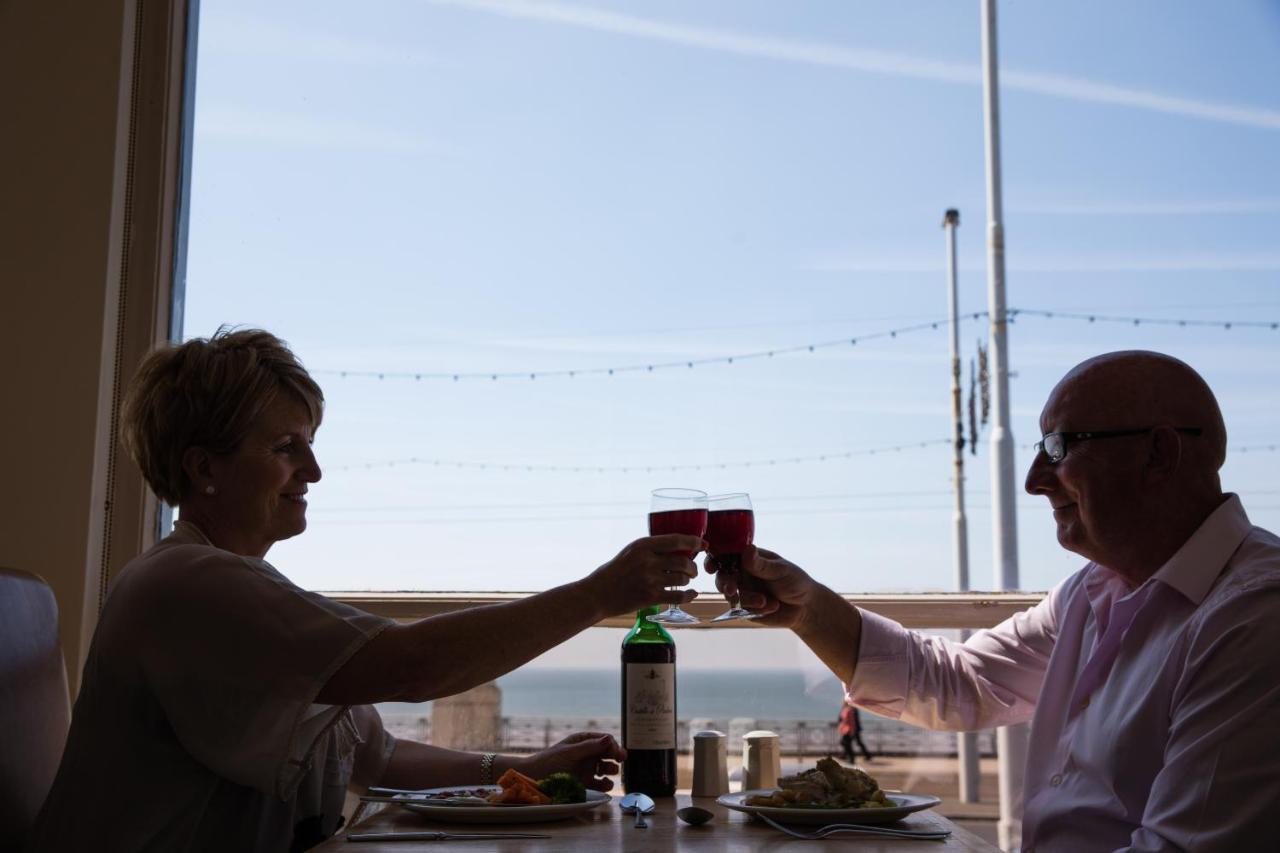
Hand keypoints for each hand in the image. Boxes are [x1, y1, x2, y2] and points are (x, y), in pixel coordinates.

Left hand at [519, 732, 625, 791]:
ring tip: (609, 773)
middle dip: (616, 755)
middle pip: (608, 753)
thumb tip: (609, 738)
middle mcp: (587, 754)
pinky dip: (605, 784)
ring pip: (606, 768)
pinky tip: (605, 784)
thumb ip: (590, 747)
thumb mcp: (570, 752)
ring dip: (611, 770)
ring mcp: (587, 768)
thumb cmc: (549, 762)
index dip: (612, 745)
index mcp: (583, 741)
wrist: (532, 780)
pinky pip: (600, 783)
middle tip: (621, 759)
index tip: (617, 753)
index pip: (604, 740)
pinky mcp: (585, 783)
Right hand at [582, 535, 701, 616]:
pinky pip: (678, 596)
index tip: (703, 544)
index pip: (675, 540)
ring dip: (688, 580)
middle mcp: (647, 561)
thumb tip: (679, 548)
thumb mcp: (630, 552)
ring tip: (685, 580)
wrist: (597, 594)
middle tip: (693, 569)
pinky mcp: (650, 597)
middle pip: (683, 561)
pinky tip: (692, 594)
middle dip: (693, 566)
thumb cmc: (614, 571)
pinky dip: (689, 595)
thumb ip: (651, 549)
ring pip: (682, 578)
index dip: (693, 542)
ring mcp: (649, 580)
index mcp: (642, 546)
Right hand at [705, 544, 817, 628]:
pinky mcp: (746, 610)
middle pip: (722, 576)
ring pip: (731, 595)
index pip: (726, 555)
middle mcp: (742, 574)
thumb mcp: (780, 570)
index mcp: (748, 559)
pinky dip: (757, 609)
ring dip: (746, 598)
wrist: (806, 607)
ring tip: (765, 602)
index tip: (711, 566)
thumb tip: (747, 550)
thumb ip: (761, 565)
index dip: (714, 559)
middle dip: (725, 583)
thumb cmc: (795, 580)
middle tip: (732, 589)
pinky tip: (773, 607)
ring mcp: (743, 592)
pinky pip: (743, 610)